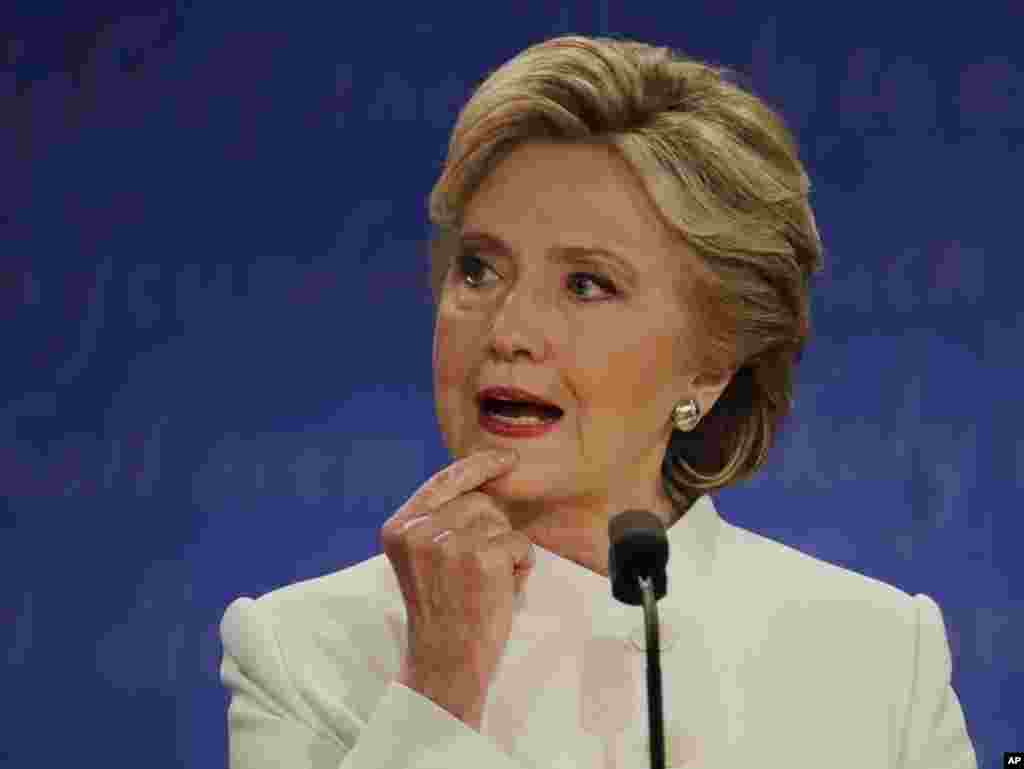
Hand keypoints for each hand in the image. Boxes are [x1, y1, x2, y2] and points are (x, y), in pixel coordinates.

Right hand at [380, 449, 533, 729]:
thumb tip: (484, 485)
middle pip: (480, 502)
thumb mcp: (423, 559)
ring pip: (501, 523)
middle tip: (477, 571)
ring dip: (505, 550)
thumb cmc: (441, 612)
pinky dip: (520, 567)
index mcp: (399, 527)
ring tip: (486, 583)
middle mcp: (420, 530)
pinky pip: (520, 544)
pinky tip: (501, 591)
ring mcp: (450, 543)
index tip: (508, 459)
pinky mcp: (482, 559)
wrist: (444, 662)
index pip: (445, 479)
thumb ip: (440, 522)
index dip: (480, 466)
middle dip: (492, 530)